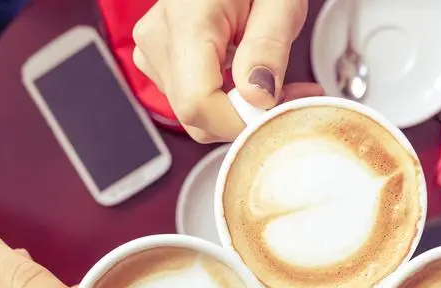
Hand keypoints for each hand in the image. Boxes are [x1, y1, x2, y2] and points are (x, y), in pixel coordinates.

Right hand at [132, 0, 323, 141]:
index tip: (278, 114)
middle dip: (244, 117)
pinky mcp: (157, 57)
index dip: (240, 122)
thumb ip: (268, 49)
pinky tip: (245, 73)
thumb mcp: (279, 1)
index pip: (199, 104)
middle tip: (288, 95)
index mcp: (187, 22)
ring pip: (193, 112)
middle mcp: (159, 40)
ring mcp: (152, 50)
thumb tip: (259, 97)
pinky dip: (222, 96)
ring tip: (270, 76)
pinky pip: (190, 95)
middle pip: (195, 115)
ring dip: (237, 108)